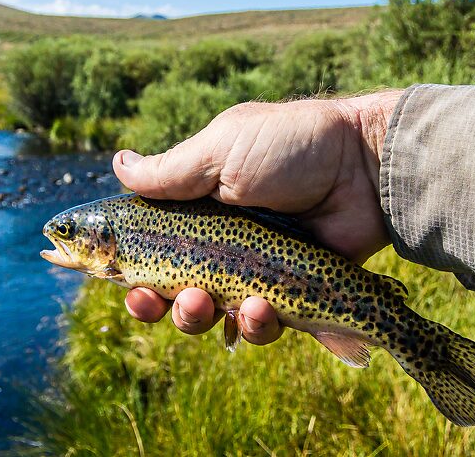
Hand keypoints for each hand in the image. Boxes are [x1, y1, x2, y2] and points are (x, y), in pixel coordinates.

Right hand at [112, 91, 401, 344]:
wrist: (366, 166)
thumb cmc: (291, 146)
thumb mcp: (222, 150)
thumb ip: (169, 171)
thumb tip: (116, 162)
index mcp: (195, 209)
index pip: (147, 244)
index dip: (124, 264)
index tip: (108, 276)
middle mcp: (218, 244)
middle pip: (168, 290)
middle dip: (151, 304)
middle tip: (148, 300)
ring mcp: (252, 273)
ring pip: (208, 316)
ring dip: (194, 318)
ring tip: (202, 303)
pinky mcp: (288, 296)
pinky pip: (260, 327)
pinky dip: (254, 325)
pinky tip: (260, 307)